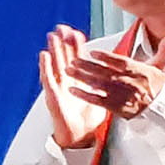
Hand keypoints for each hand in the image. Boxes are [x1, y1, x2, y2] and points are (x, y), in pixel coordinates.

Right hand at [41, 26, 112, 149]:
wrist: (80, 136)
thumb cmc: (90, 119)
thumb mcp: (104, 97)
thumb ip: (110, 83)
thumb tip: (121, 73)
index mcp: (79, 81)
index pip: (77, 59)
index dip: (76, 46)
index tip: (77, 32)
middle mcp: (67, 82)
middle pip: (64, 58)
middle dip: (63, 42)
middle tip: (61, 27)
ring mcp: (58, 88)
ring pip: (55, 64)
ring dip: (53, 50)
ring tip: (52, 36)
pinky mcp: (53, 96)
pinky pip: (48, 79)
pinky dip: (45, 66)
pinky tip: (44, 56)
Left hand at [70, 42, 164, 121]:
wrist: (159, 108)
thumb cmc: (155, 86)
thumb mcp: (161, 68)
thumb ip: (164, 52)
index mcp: (139, 72)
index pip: (121, 63)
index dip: (106, 57)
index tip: (92, 52)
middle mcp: (129, 83)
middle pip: (105, 73)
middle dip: (87, 66)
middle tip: (72, 60)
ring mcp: (121, 96)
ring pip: (99, 85)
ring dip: (82, 77)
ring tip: (67, 71)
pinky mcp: (115, 107)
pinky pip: (97, 100)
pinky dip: (84, 95)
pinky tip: (71, 89)